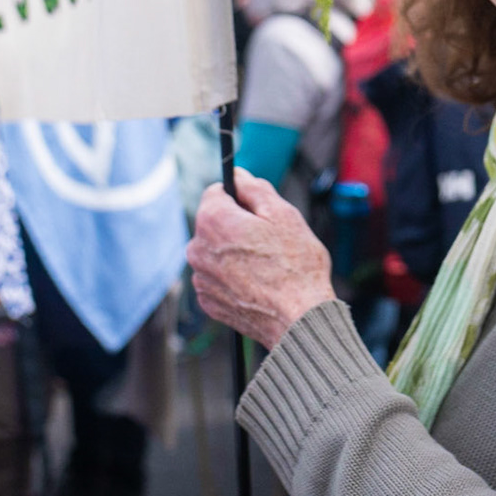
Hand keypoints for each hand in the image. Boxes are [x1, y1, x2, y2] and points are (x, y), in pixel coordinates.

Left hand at [187, 171, 334, 347]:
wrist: (298, 320)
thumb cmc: (296, 266)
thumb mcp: (283, 214)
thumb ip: (255, 189)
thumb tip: (238, 175)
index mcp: (213, 220)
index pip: (215, 193)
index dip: (239, 197)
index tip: (258, 210)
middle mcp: (198, 248)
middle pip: (214, 223)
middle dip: (236, 225)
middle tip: (268, 241)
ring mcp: (201, 277)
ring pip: (215, 251)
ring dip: (234, 252)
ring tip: (265, 265)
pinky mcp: (207, 301)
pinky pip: (217, 277)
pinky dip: (232, 276)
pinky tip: (257, 284)